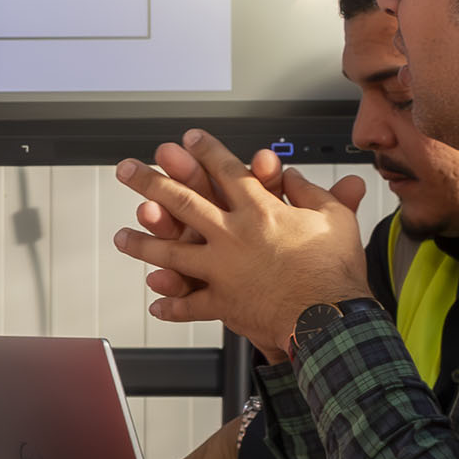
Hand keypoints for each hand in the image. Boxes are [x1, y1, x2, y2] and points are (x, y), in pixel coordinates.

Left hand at [110, 130, 372, 359]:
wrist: (331, 320)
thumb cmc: (337, 269)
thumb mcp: (335, 219)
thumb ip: (312, 193)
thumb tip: (292, 176)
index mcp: (260, 210)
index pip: (227, 171)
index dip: (206, 152)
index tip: (187, 139)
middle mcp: (233, 235)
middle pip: (183, 201)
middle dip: (151, 182)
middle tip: (126, 169)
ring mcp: (222, 269)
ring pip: (172, 252)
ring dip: (144, 243)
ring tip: (121, 236)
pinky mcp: (223, 302)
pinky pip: (191, 305)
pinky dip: (173, 305)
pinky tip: (155, 303)